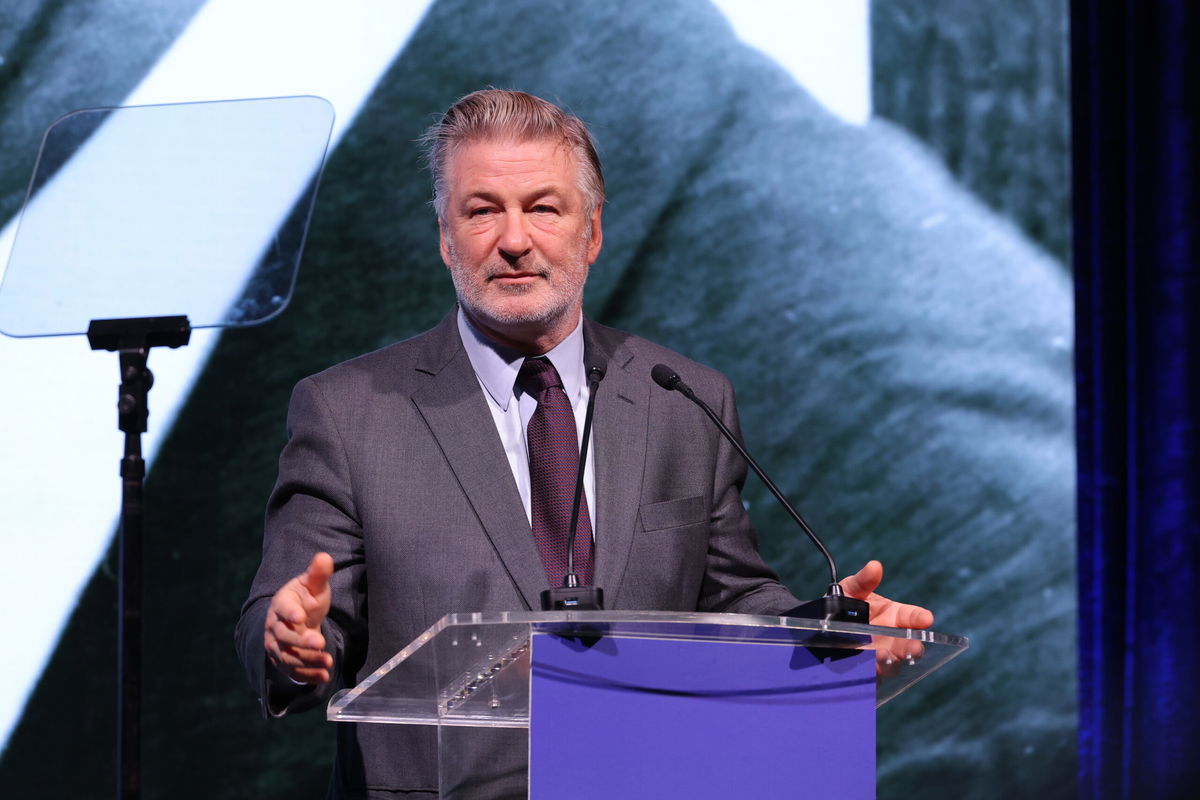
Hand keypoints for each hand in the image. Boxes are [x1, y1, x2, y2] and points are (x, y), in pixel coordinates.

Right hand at [265, 552, 334, 684]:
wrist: (297, 618)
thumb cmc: (306, 598)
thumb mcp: (313, 585)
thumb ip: (318, 573)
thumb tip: (324, 556)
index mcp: (282, 603)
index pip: (283, 608)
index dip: (290, 613)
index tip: (300, 617)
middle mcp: (275, 626)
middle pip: (284, 636)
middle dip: (301, 641)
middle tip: (319, 642)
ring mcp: (277, 645)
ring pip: (288, 656)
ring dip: (307, 661)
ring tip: (328, 662)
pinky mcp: (284, 661)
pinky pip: (293, 670)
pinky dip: (307, 675)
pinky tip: (324, 677)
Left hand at [840, 560, 933, 675]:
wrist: (821, 628)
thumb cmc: (844, 605)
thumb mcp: (851, 589)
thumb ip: (863, 580)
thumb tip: (875, 566)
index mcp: (896, 617)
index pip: (914, 617)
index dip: (920, 618)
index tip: (926, 618)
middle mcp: (892, 639)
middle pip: (909, 646)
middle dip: (912, 648)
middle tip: (914, 648)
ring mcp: (880, 658)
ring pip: (892, 665)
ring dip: (890, 662)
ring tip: (883, 656)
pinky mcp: (866, 674)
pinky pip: (872, 679)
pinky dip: (871, 675)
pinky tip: (866, 669)